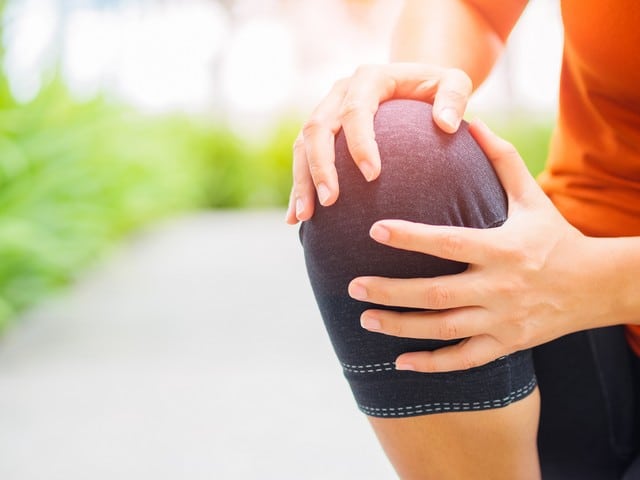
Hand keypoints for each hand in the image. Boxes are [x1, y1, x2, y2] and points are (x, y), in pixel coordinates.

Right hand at [285, 63, 472, 223]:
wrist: (411, 85)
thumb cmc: (435, 89)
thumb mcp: (454, 83)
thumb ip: (454, 97)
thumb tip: (447, 124)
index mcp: (369, 79)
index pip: (356, 111)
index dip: (360, 143)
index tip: (372, 177)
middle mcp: (340, 92)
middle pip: (317, 128)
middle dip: (320, 167)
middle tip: (330, 201)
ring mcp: (325, 110)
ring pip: (302, 145)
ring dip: (302, 181)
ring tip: (305, 216)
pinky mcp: (320, 131)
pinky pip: (301, 158)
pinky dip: (299, 187)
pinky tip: (297, 219)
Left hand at [348, 120, 609, 372]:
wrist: (596, 286)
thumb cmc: (555, 237)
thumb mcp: (532, 197)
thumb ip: (501, 160)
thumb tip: (471, 121)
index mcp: (502, 249)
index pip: (448, 243)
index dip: (410, 237)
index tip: (373, 230)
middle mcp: (500, 287)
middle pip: (436, 293)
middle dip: (390, 292)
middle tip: (353, 286)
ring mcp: (503, 320)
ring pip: (444, 329)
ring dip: (401, 326)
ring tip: (365, 319)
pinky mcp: (507, 344)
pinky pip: (465, 359)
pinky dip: (432, 364)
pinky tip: (399, 362)